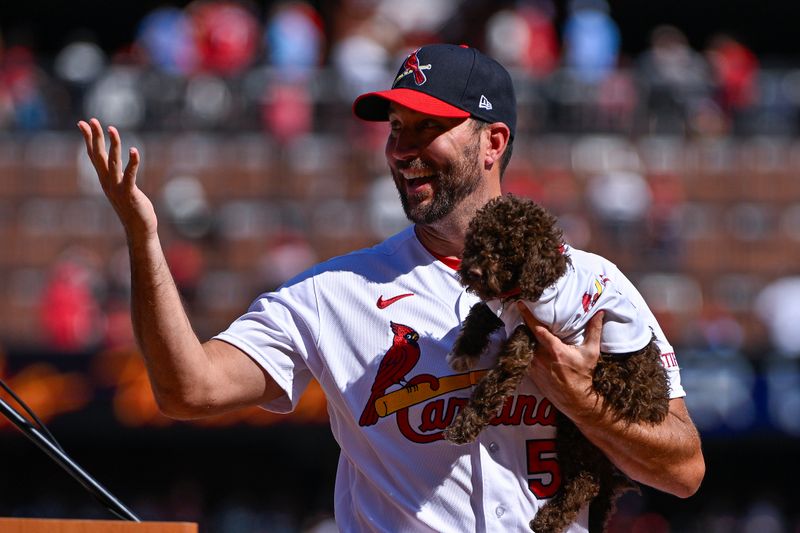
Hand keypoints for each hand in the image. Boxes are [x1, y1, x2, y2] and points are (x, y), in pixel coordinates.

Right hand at [77, 118, 156, 239]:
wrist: (138, 229)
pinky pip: (130, 175)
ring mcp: (117, 188)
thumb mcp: (123, 189)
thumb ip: (118, 177)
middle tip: (92, 120)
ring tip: (112, 129)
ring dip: (113, 145)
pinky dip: (132, 162)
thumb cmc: (133, 209)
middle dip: (95, 137)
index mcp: (105, 179)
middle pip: (99, 156)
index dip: (88, 139)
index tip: (82, 123)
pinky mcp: (129, 193)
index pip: (94, 155)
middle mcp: (107, 182)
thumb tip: (116, 166)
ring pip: (113, 162)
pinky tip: (134, 150)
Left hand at [518, 303, 604, 419]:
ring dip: (526, 337)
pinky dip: (526, 349)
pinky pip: (525, 356)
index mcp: (554, 349)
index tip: (520, 304)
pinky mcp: (530, 373)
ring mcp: (533, 365)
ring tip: (525, 327)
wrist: (575, 399)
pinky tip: (528, 344)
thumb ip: (594, 331)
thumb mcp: (591, 352)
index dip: (527, 315)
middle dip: (526, 324)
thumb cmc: (583, 375)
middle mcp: (540, 356)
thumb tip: (599, 313)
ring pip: (525, 345)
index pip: (537, 328)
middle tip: (524, 312)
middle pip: (528, 334)